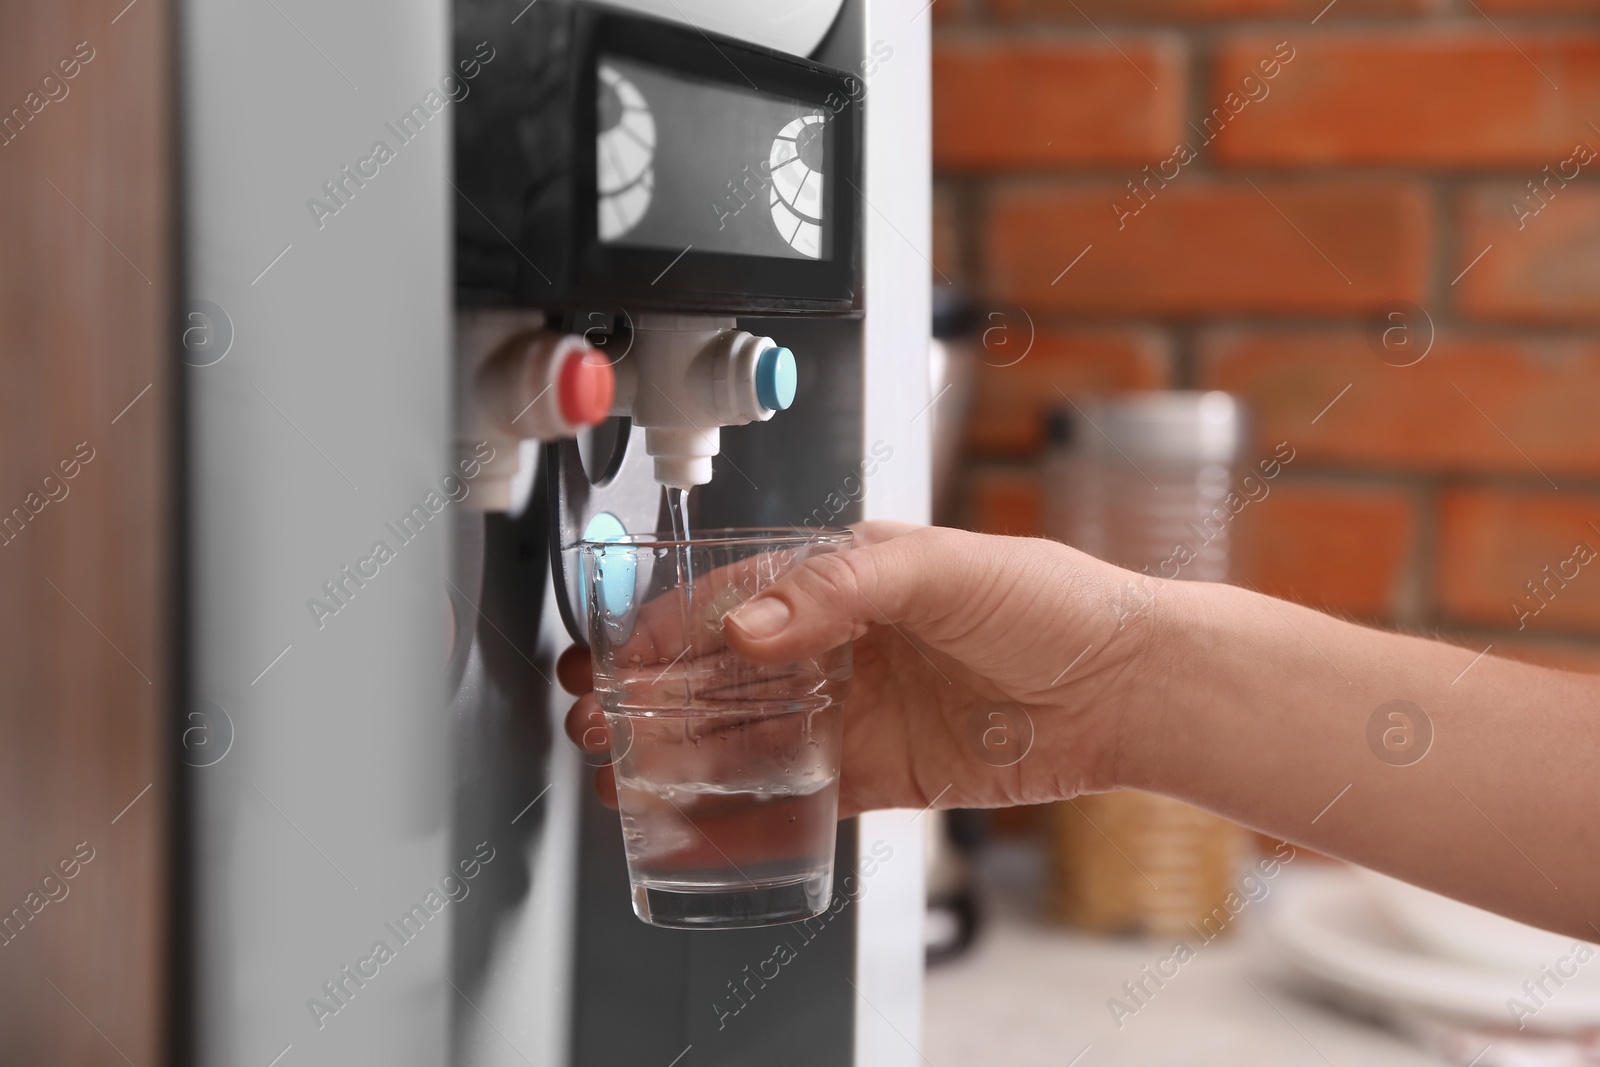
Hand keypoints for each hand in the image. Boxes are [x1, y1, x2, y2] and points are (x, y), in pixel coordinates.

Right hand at [561, 522, 1149, 817]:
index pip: (736, 598)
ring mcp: (855, 711)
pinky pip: (796, 796)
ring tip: (623, 774)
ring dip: (682, 754)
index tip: (620, 655)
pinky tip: (695, 825)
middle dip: (654, 693)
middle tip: (600, 719)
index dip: (669, 626)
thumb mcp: (942, 566)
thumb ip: (842, 586)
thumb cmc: (1054, 603)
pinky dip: (743, 814)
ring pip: (747, 736)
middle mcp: (841, 644)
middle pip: (725, 670)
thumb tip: (752, 624)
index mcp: (847, 578)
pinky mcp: (879, 774)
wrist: (1127, 686)